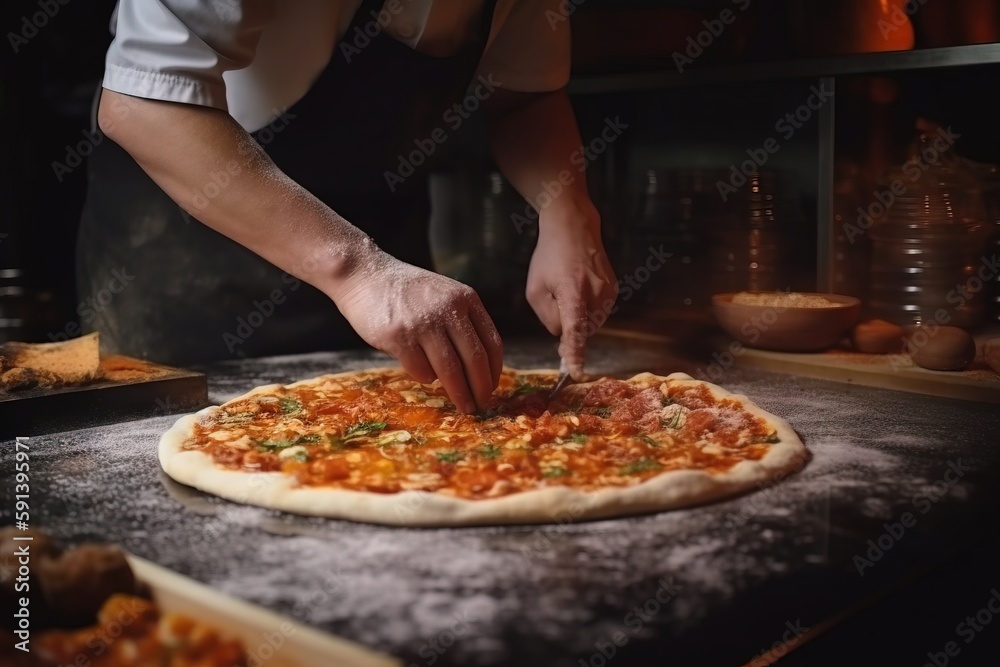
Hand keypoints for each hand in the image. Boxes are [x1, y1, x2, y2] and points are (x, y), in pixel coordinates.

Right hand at [332, 248, 502, 413]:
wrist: (365, 274)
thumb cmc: (407, 292)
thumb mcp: (444, 295)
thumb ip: (462, 322)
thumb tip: (479, 369)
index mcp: (465, 299)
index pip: (491, 343)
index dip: (495, 371)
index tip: (492, 388)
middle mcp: (447, 309)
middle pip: (474, 359)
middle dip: (481, 388)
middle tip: (481, 406)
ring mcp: (422, 322)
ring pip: (450, 369)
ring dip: (459, 393)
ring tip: (464, 406)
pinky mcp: (398, 336)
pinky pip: (420, 369)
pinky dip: (426, 378)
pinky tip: (425, 376)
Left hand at [525, 204, 617, 379]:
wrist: (574, 228)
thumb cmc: (549, 258)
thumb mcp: (535, 289)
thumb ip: (548, 318)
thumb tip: (564, 335)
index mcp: (572, 292)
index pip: (574, 330)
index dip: (575, 352)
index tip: (576, 372)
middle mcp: (596, 293)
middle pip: (579, 329)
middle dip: (567, 324)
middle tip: (556, 298)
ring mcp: (609, 292)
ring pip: (589, 323)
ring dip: (577, 316)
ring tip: (568, 288)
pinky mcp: (614, 290)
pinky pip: (597, 313)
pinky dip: (586, 309)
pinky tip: (579, 287)